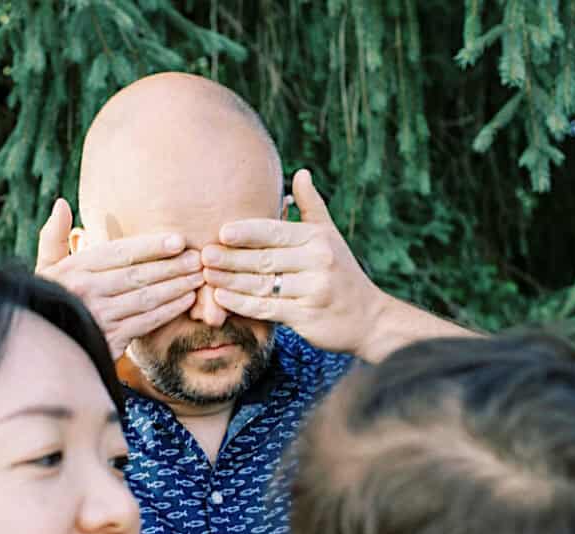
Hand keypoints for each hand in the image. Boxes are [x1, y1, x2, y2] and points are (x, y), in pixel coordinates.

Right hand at [35, 199, 206, 359]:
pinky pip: (146, 322)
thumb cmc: (50, 297)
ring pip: (146, 298)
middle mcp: (86, 291)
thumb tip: (61, 203)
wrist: (47, 344)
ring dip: (176, 287)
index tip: (178, 240)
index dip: (151, 246)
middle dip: (172, 266)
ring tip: (198, 276)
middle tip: (199, 258)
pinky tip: (187, 300)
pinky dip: (169, 311)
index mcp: (73, 268)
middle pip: (137, 275)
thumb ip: (54, 236)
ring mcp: (99, 317)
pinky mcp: (110, 341)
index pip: (119, 253)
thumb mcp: (45, 267)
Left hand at [199, 170, 392, 358]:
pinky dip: (242, 304)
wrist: (370, 319)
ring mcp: (313, 290)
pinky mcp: (307, 316)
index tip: (221, 231)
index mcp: (318, 239)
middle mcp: (318, 261)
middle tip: (204, 255)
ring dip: (230, 281)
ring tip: (206, 276)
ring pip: (262, 284)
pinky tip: (222, 299)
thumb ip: (312, 207)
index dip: (247, 232)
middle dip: (231, 258)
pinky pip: (267, 308)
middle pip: (264, 259)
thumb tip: (301, 172)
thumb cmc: (343, 274)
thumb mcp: (331, 237)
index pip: (275, 232)